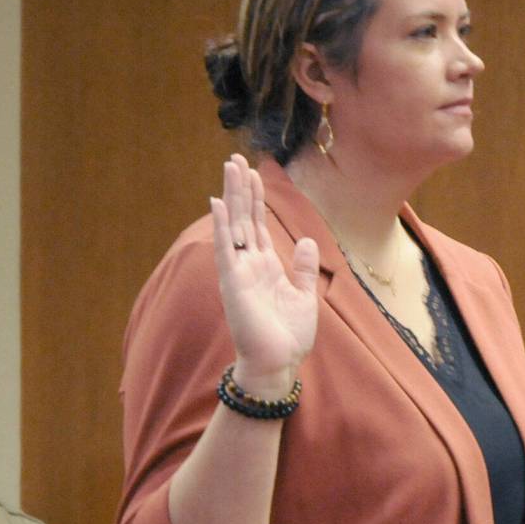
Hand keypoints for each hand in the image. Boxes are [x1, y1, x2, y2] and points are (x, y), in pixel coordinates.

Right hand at [211, 155, 318, 383]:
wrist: (279, 364)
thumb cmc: (289, 336)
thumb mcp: (305, 296)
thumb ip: (305, 268)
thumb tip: (308, 242)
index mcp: (265, 266)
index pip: (257, 224)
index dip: (255, 198)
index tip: (252, 172)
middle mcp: (248, 265)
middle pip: (242, 218)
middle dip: (240, 189)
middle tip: (235, 159)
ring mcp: (238, 273)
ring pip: (233, 226)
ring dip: (231, 197)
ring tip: (229, 168)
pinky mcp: (233, 284)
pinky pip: (225, 250)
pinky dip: (221, 227)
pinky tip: (216, 203)